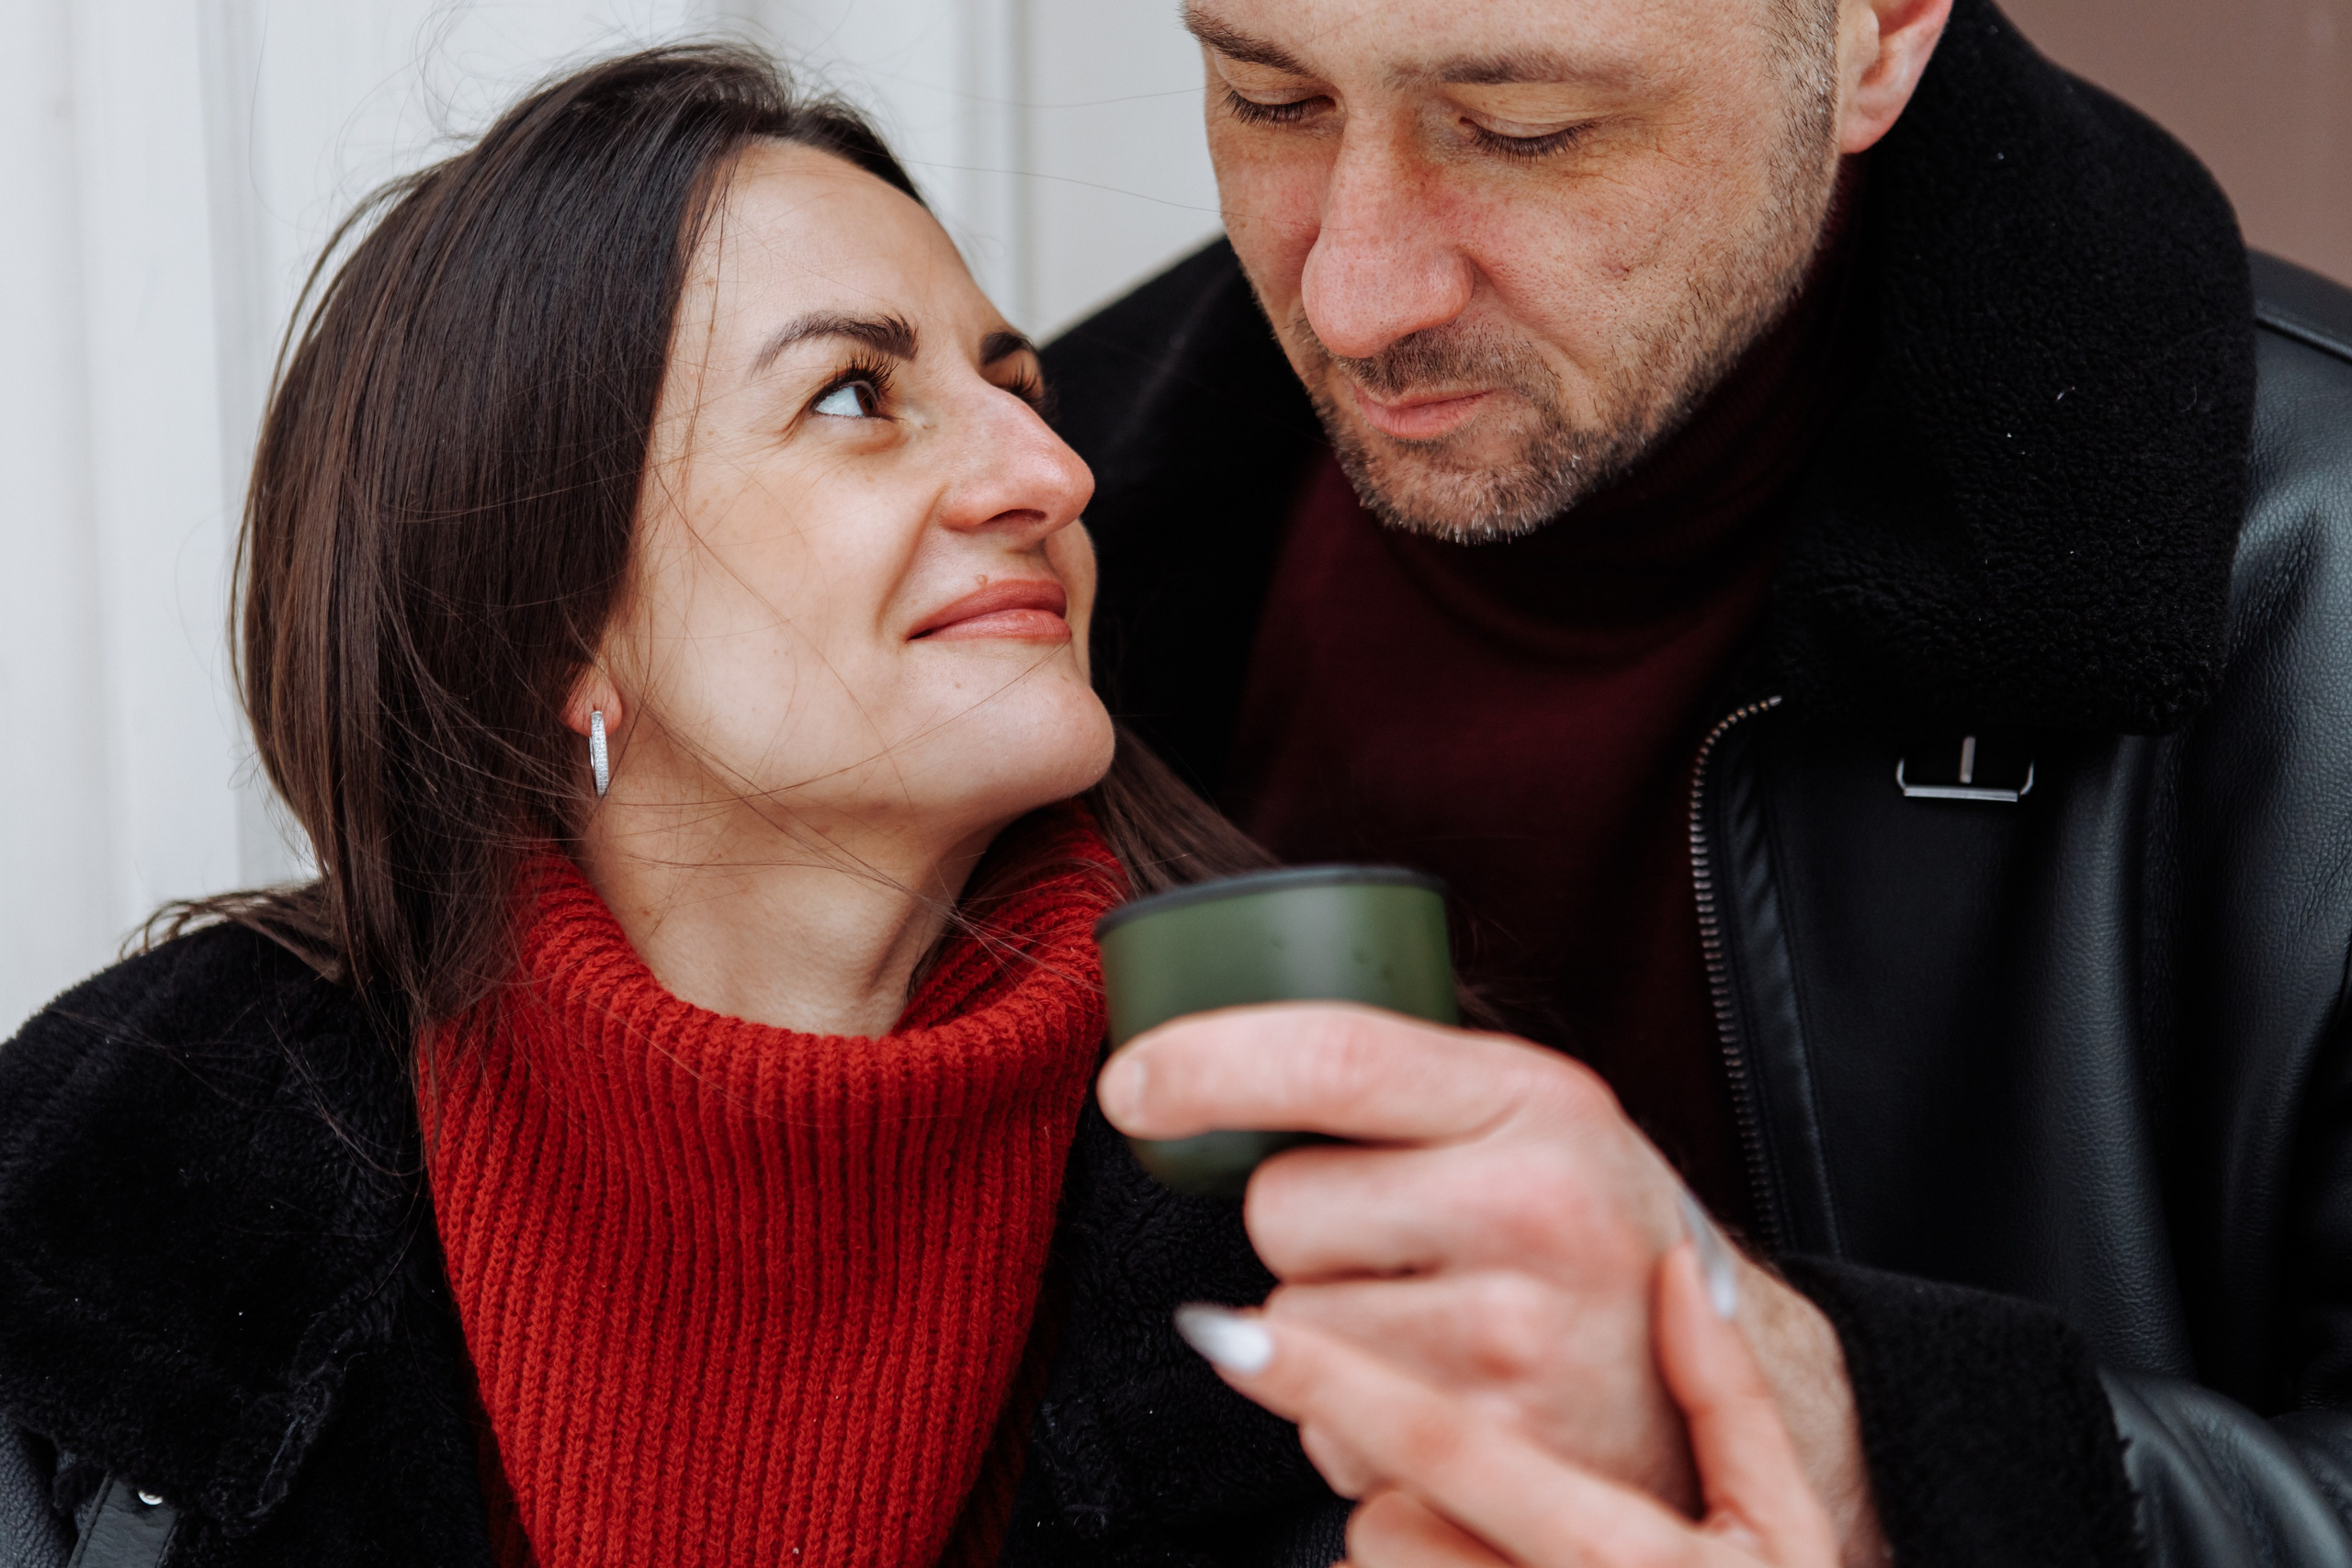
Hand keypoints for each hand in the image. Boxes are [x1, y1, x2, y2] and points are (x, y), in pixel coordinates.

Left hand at [1096, 1003, 1886, 1565]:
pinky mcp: (1490, 1455)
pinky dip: (1351, 1419)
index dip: (1204, 1065)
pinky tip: (1443, 1393)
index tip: (1131, 1086)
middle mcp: (1535, 1213)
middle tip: (1401, 1238)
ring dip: (1325, 1331)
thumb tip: (1168, 1079)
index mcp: (1537, 1100)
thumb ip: (1386, 1081)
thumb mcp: (1521, 1110)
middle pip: (1279, 1205)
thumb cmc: (1581, 1223)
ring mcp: (1515, 1344)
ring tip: (1435, 1319)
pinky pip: (1323, 1427)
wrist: (1717, 1385)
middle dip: (1302, 1225)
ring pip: (1288, 1325)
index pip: (1334, 1057)